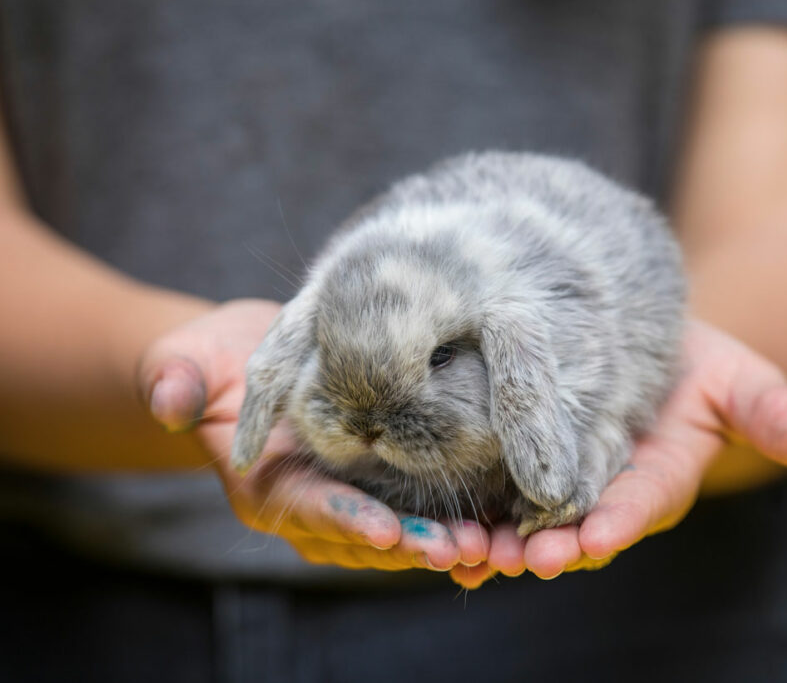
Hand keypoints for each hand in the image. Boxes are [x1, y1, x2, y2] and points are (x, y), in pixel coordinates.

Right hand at [137, 299, 488, 572]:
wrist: (249, 359)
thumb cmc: (213, 359)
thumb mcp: (185, 358)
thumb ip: (174, 379)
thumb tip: (167, 398)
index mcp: (264, 486)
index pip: (304, 508)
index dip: (344, 518)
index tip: (386, 527)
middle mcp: (310, 505)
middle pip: (362, 534)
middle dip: (411, 544)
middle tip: (462, 548)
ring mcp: (349, 499)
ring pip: (398, 532)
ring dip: (443, 541)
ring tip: (492, 543)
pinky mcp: (380, 481)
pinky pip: (417, 509)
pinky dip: (453, 518)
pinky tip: (499, 519)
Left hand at [449, 319, 786, 588]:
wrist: (646, 344)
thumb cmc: (698, 365)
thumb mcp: (740, 380)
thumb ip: (770, 414)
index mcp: (656, 477)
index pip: (640, 504)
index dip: (619, 522)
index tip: (594, 539)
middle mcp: (604, 488)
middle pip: (576, 525)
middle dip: (549, 546)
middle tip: (517, 559)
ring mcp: (561, 479)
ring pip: (529, 519)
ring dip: (501, 541)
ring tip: (470, 554)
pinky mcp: (521, 461)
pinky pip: (497, 493)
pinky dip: (474, 513)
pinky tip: (443, 534)